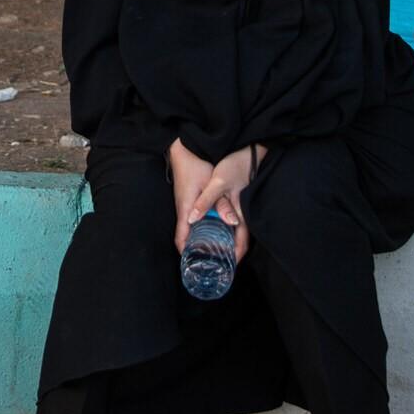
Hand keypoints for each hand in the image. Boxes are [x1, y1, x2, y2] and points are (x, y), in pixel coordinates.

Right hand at [170, 139, 259, 261]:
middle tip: (212, 260)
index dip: (186, 253)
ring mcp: (185, 205)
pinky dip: (201, 228)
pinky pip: (192, 219)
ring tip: (215, 249)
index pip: (181, 239)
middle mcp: (183, 210)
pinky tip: (213, 229)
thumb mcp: (212, 183)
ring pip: (190, 228)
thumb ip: (221, 203)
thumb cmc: (197, 164)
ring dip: (199, 239)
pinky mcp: (188, 200)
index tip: (196, 264)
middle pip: (185, 237)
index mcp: (186, 209)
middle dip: (195, 250)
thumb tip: (232, 223)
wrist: (185, 148)